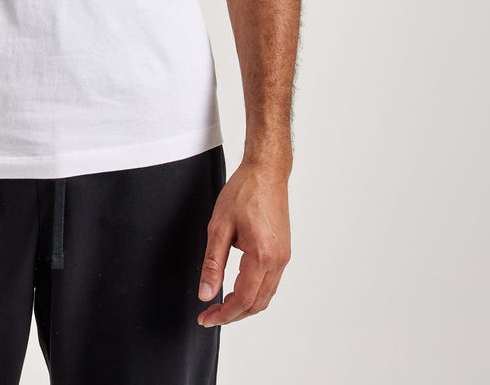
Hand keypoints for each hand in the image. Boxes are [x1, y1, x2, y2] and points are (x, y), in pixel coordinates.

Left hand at [197, 159, 290, 326]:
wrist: (266, 172)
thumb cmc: (244, 192)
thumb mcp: (219, 226)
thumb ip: (212, 263)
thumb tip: (206, 293)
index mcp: (262, 255)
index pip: (243, 300)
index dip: (223, 314)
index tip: (205, 317)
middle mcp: (278, 261)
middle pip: (257, 304)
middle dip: (232, 314)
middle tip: (209, 314)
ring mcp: (283, 257)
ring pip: (265, 296)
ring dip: (244, 305)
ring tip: (220, 304)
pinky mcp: (284, 252)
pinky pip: (270, 283)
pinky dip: (254, 293)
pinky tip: (237, 288)